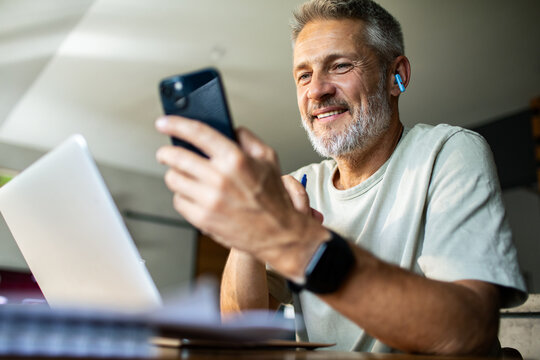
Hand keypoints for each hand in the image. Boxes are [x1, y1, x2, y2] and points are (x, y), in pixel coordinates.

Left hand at [155, 116, 327, 278]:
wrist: (278, 233)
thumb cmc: (273, 198)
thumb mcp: (269, 159)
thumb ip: (248, 139)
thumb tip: (231, 128)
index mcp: (236, 159)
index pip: (197, 133)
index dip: (175, 124)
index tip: (164, 123)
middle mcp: (220, 178)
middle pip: (176, 156)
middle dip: (166, 153)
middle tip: (166, 153)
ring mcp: (209, 200)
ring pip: (173, 179)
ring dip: (175, 175)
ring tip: (185, 176)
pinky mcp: (202, 218)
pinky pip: (178, 201)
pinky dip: (183, 196)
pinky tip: (195, 195)